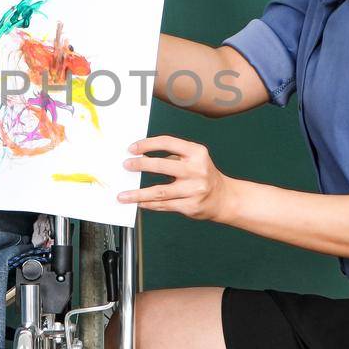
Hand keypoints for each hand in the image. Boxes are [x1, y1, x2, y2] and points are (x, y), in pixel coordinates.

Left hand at [116, 135, 235, 221]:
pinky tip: (139, 203)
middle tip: (126, 165)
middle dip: (140, 165)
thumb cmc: (203, 175)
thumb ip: (172, 157)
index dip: (148, 144)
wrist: (224, 198)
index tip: (132, 148)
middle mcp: (197, 170)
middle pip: (162, 166)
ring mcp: (194, 190)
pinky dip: (149, 204)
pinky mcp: (191, 206)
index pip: (168, 143)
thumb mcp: (194, 159)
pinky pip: (164, 205)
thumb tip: (140, 158)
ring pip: (160, 191)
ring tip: (123, 195)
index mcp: (197, 153)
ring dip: (138, 194)